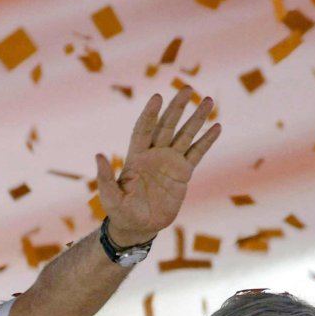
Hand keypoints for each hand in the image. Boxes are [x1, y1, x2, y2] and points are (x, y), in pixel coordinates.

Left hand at [97, 90, 221, 245]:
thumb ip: (104, 177)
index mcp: (136, 156)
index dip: (150, 114)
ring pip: (185, 134)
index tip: (157, 97)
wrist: (139, 227)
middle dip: (177, 107)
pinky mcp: (183, 173)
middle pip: (167, 125)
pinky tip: (217, 127)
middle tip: (187, 88)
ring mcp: (170, 161)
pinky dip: (207, 140)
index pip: (144, 129)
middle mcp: (154, 154)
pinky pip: (197, 152)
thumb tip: (97, 155)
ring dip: (197, 118)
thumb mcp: (110, 197)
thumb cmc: (120, 212)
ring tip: (208, 100)